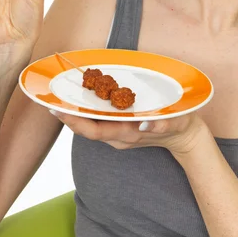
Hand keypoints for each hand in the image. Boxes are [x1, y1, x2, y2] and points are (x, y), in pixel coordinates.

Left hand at [50, 109, 207, 156]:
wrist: (186, 138)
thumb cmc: (180, 126)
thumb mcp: (176, 122)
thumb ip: (163, 123)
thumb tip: (147, 121)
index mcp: (128, 134)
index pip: (95, 131)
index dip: (75, 122)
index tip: (59, 111)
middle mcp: (120, 136)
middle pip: (88, 129)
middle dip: (69, 117)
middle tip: (51, 102)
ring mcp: (120, 134)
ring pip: (92, 125)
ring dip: (76, 114)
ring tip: (61, 99)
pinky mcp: (122, 128)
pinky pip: (100, 122)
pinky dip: (88, 112)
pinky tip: (82, 100)